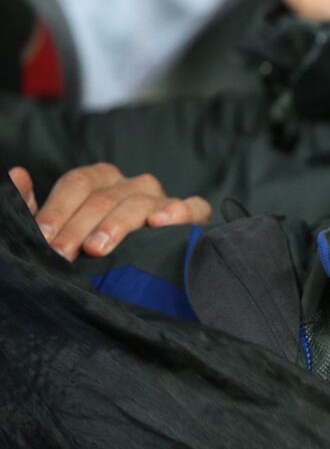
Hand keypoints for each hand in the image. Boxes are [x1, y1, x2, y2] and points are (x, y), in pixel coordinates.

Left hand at [13, 163, 210, 260]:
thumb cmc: (89, 249)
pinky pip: (192, 207)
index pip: (78, 183)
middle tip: (61, 255)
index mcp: (100, 181)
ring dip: (118, 224)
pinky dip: (178, 212)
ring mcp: (162, 198)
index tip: (42, 239)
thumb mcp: (56, 231)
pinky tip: (160, 224)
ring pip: (141, 202)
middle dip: (79, 227)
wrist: (139, 275)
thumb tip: (16, 173)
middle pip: (105, 196)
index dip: (57, 210)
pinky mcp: (192, 215)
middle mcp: (131, 184)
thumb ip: (32, 208)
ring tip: (98, 248)